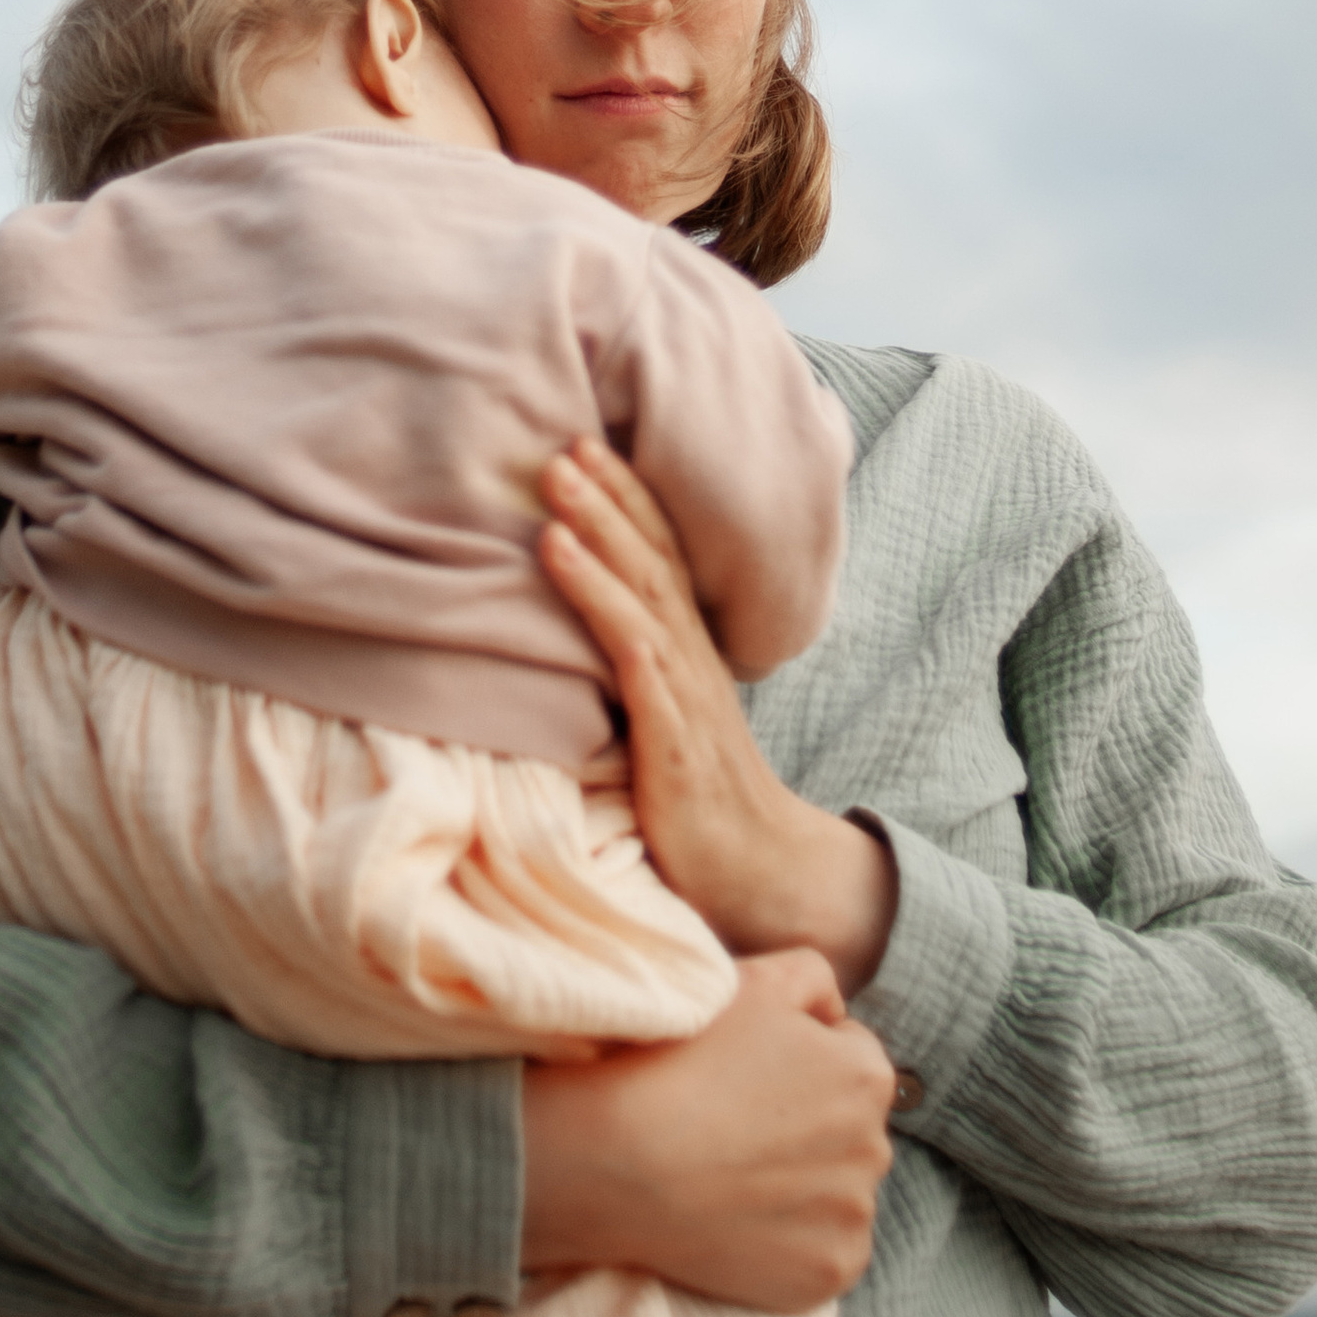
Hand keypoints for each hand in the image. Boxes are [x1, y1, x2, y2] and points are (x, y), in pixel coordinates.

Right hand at [520, 949, 895, 1306]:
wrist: (617, 1162)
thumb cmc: (682, 1059)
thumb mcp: (754, 979)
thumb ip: (815, 978)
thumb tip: (835, 1015)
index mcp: (867, 1075)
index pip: (848, 1060)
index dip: (794, 1062)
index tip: (745, 1077)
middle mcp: (877, 1148)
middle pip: (847, 1131)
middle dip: (808, 1125)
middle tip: (734, 1126)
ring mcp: (854, 1218)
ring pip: (836, 1192)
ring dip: (801, 1185)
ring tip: (730, 1173)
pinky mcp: (831, 1274)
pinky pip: (826, 1252)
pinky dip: (792, 1242)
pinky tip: (739, 1221)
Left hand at [538, 435, 897, 992]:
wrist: (762, 880)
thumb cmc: (701, 813)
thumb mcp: (665, 735)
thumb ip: (635, 690)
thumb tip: (573, 661)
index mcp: (690, 657)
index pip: (662, 561)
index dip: (626, 503)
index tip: (585, 449)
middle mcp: (693, 659)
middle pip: (653, 555)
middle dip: (609, 492)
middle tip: (562, 435)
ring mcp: (686, 692)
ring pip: (641, 586)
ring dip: (596, 524)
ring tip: (553, 476)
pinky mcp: (673, 734)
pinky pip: (631, 648)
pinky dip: (593, 593)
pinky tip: (557, 553)